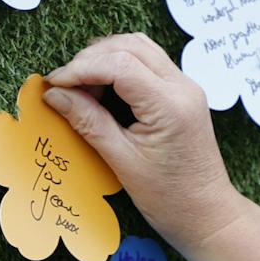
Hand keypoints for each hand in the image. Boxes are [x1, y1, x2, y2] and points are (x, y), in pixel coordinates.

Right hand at [42, 35, 248, 255]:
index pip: (119, 64)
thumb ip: (88, 122)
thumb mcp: (122, 162)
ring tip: (80, 87)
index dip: (80, 68)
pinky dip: (120, 66)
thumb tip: (54, 95)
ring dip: (105, 58)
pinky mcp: (182, 92)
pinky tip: (101, 89)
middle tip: (64, 86)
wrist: (206, 214)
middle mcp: (183, 87)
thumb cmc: (169, 198)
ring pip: (139, 48)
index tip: (53, 84)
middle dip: (90, 59)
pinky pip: (147, 63)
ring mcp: (185, 86)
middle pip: (129, 46)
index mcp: (169, 105)